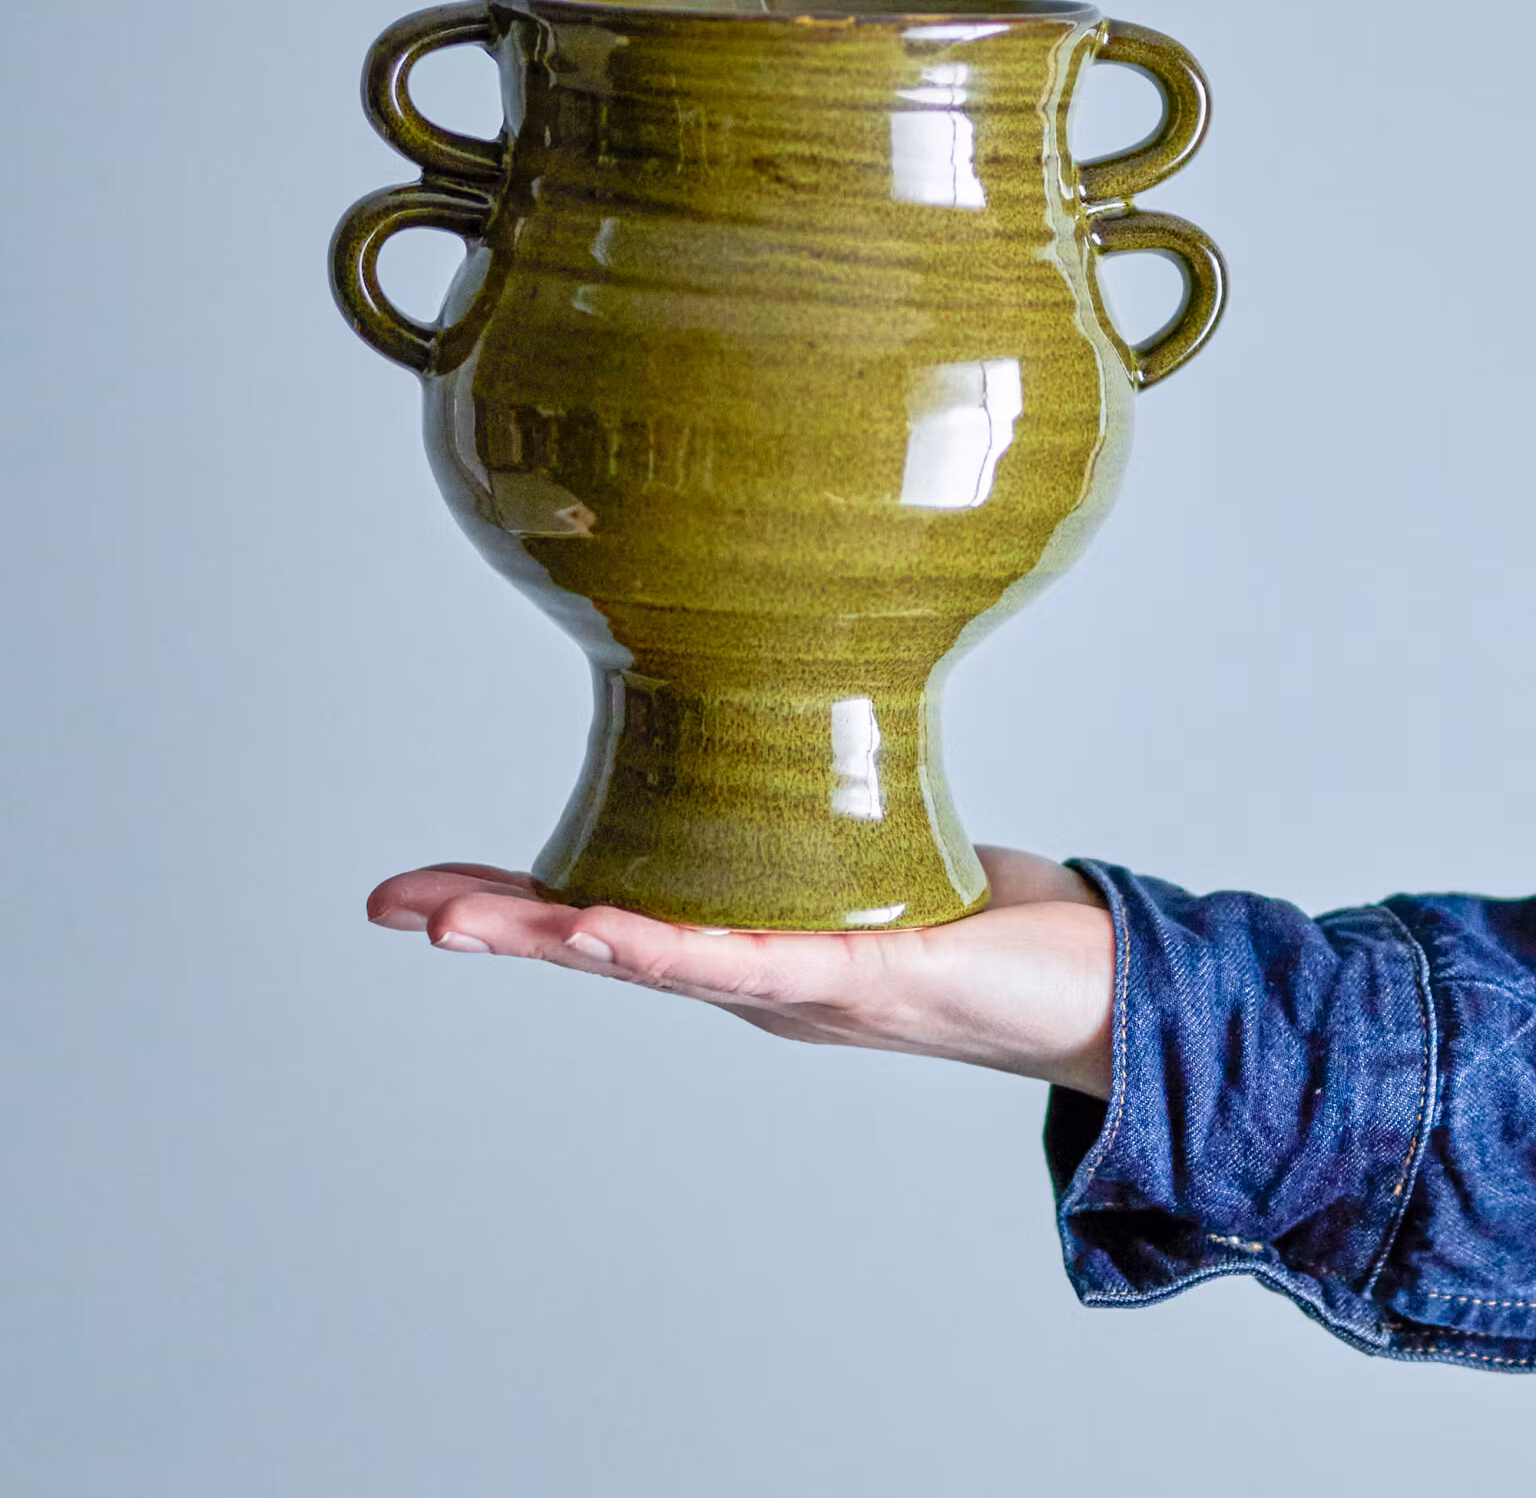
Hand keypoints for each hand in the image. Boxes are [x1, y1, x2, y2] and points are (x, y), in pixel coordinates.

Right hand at [367, 847, 1114, 1099]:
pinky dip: (675, 946)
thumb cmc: (985, 915)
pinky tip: (613, 931)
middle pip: (601, 945)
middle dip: (497, 926)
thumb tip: (775, 687)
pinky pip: (755, 961)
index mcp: (744, 936)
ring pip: (656, 960)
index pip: (605, 912)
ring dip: (560, 940)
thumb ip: (817, 790)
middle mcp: (754, 973)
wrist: (1096, 989)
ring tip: (470, 923)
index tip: (411, 888)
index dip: (508, 904)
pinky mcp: (865, 979)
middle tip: (398, 907)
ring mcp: (801, 987)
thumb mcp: (875, 840)